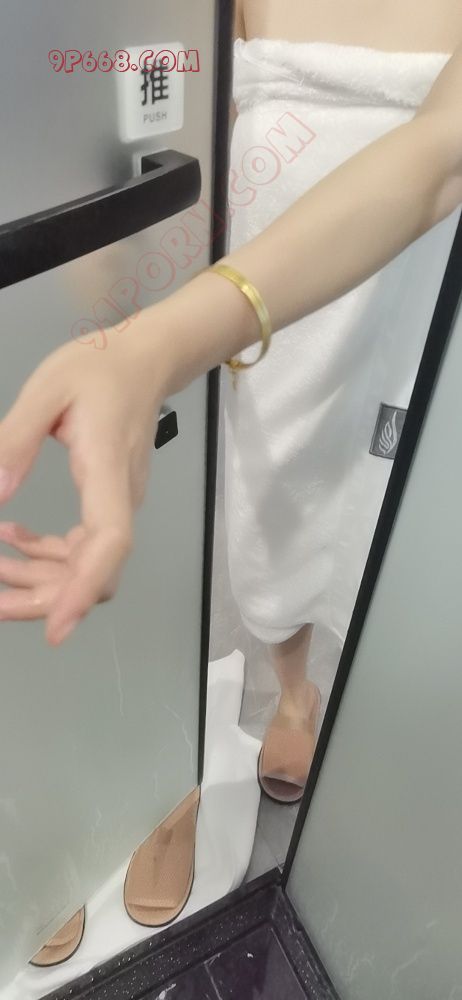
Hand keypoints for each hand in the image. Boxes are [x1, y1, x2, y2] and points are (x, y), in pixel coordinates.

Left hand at [0, 316, 172, 644]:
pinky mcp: (108, 504)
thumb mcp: (46, 392)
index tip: (56, 628)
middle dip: (44, 598)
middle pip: (95, 571)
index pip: (110, 541)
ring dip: (40, 581)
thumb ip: (15, 442)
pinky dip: (46, 556)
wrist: (144, 362)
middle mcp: (119, 498)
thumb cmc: (98, 368)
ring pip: (87, 567)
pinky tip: (12, 540)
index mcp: (107, 471)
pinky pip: (82, 549)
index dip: (84, 588)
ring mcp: (117, 505)